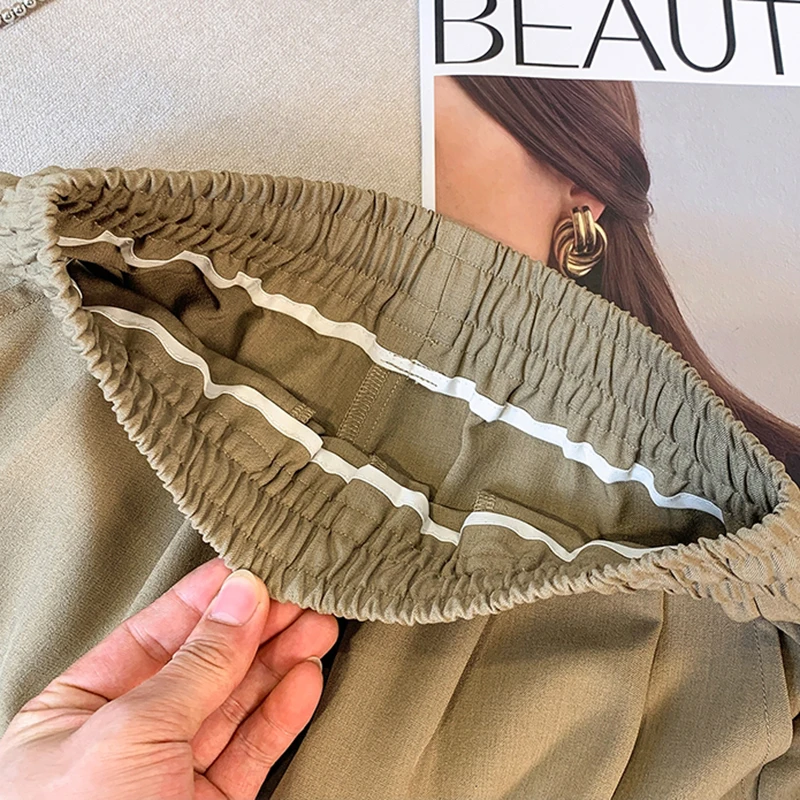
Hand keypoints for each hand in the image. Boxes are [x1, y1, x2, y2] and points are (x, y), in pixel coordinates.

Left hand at [0, 558, 339, 799]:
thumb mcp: (130, 731)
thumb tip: (242, 596)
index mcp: (77, 710)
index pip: (154, 634)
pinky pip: (250, 750)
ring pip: (235, 704)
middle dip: (256, 626)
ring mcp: (168, 776)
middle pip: (204, 665)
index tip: (254, 567)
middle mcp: (124, 739)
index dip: (208, 598)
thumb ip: (196, 663)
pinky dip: (282, 713)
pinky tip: (305, 678)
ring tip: (319, 625)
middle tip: (302, 593)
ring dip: (280, 662)